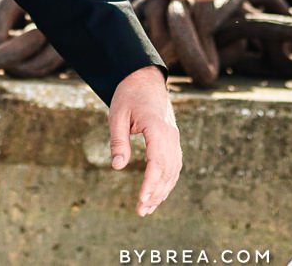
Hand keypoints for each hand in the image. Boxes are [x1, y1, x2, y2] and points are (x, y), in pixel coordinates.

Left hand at [108, 65, 180, 215]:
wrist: (144, 79)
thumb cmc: (128, 96)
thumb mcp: (117, 115)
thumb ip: (118, 141)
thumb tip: (117, 166)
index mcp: (156, 127)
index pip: (157, 161)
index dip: (150, 183)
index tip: (141, 200)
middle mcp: (170, 135)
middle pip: (167, 170)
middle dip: (156, 193)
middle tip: (141, 211)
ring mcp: (174, 138)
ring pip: (173, 170)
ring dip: (162, 190)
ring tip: (147, 208)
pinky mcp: (173, 140)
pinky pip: (174, 165)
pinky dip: (167, 181)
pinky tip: (157, 194)